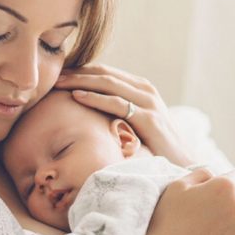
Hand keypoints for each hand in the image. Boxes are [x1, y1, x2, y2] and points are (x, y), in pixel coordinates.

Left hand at [55, 64, 193, 165]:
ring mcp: (148, 102)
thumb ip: (120, 112)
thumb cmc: (156, 146)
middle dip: (77, 72)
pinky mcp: (148, 118)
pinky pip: (117, 103)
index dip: (82, 71)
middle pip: (105, 74)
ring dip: (81, 81)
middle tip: (53, 74)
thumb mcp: (137, 123)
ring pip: (108, 83)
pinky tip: (76, 96)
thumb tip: (92, 111)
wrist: (182, 163)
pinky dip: (95, 98)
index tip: (59, 74)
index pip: (106, 73)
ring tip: (58, 82)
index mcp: (141, 88)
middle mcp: (145, 90)